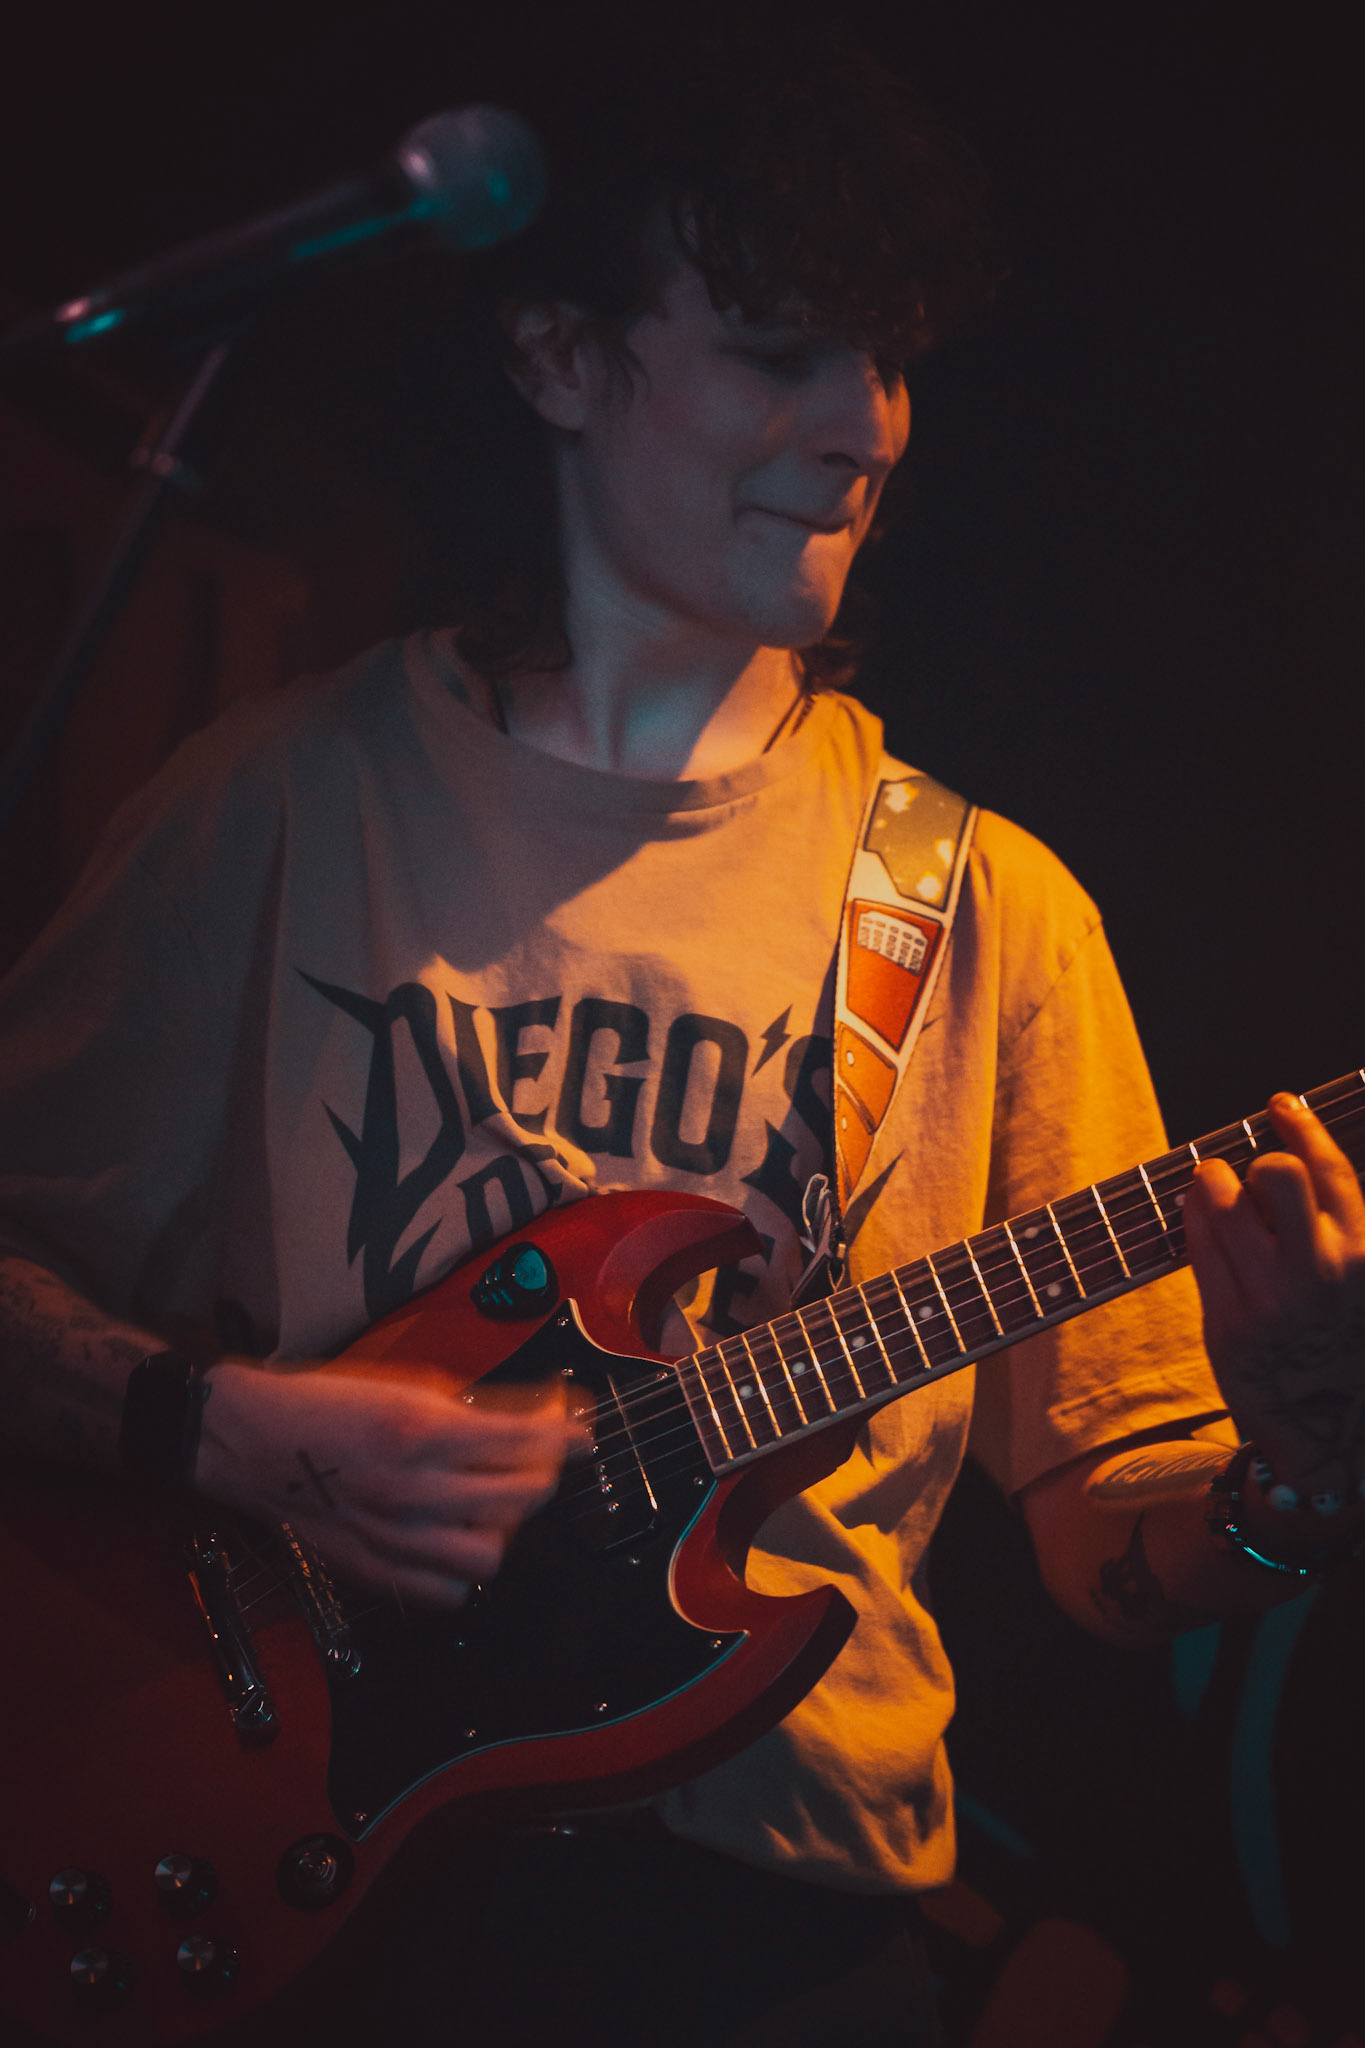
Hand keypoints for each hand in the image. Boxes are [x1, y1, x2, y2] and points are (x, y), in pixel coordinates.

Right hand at [195, 1360, 588, 1607]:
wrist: (253, 1439)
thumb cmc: (325, 1403)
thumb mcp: (407, 1383)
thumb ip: (471, 1406)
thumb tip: (533, 1416)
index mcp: (420, 1431)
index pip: (524, 1440)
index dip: (566, 1432)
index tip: (581, 1428)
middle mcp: (411, 1489)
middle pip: (520, 1497)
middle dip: (544, 1472)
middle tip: (541, 1455)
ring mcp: (393, 1536)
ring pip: (490, 1554)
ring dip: (505, 1526)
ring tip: (497, 1500)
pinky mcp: (375, 1568)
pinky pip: (446, 1591)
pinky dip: (463, 1570)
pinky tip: (459, 1537)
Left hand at [1184, 1092, 1364, 1503]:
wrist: (1330, 1437)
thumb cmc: (1343, 1346)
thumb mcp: (1360, 1283)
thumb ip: (1341, 1227)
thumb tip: (1295, 1159)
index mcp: (1363, 1256)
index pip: (1331, 1169)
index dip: (1302, 1124)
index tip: (1281, 1103)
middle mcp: (1320, 1273)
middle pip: (1278, 1173)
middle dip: (1259, 1161)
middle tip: (1251, 1175)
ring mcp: (1272, 1300)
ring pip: (1226, 1202)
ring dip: (1214, 1181)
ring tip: (1217, 1189)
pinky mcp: (1228, 1325)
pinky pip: (1198, 1245)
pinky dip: (1193, 1216)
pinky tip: (1197, 1213)